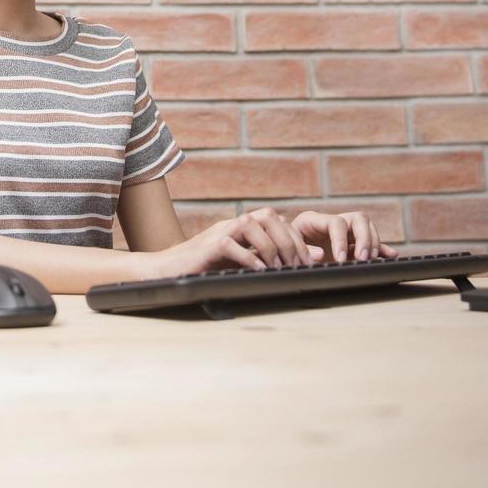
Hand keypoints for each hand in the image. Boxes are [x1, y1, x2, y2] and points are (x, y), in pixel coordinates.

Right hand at [143, 207, 309, 278]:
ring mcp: (220, 232)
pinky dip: (248, 257)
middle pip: (268, 216)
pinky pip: (230, 244)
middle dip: (288, 240)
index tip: (309, 262)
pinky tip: (259, 271)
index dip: (296, 239)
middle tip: (298, 265)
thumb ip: (277, 256)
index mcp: (244, 227)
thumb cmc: (207, 267)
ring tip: (279, 269)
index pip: (277, 221)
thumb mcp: (247, 262)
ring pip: (251, 224)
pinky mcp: (208, 246)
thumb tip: (317, 255)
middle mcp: (234, 224)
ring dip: (270, 247)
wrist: (169, 270)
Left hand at [291, 210, 398, 263]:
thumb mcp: (288, 249)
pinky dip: (381, 249)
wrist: (283, 256)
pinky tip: (390, 255)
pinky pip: (371, 243)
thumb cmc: (283, 250)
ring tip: (369, 261)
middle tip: (362, 259)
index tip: (341, 259)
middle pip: (358, 219)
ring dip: (372, 244)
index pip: (336, 223)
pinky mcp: (352, 244)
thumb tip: (321, 254)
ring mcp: (344, 232)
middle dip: (364, 239)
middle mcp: (332, 222)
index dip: (341, 240)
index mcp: (314, 220)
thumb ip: (302, 250)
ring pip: (367, 227)